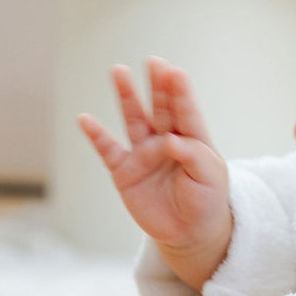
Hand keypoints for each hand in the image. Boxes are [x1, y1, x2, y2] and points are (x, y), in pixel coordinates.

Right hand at [79, 57, 232, 289]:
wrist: (190, 233)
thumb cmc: (206, 201)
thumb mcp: (210, 179)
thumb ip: (194, 157)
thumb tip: (170, 140)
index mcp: (192, 139)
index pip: (186, 111)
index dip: (180, 92)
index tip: (174, 72)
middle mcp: (166, 141)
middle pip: (161, 108)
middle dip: (157, 86)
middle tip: (153, 62)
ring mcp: (144, 154)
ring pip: (134, 120)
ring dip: (127, 97)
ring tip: (119, 71)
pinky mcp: (126, 172)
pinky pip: (108, 150)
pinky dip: (96, 135)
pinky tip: (85, 119)